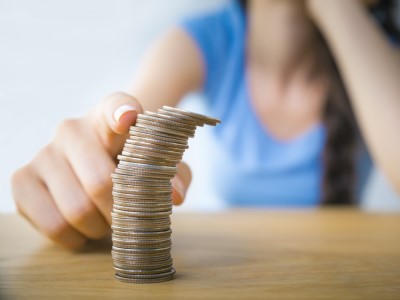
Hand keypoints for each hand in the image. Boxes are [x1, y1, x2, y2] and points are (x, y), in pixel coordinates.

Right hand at [11, 92, 191, 249]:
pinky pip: (53, 225)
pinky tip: (82, 228)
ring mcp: (44, 153)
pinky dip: (75, 238)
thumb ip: (175, 175)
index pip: (115, 105)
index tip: (129, 117)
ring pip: (77, 210)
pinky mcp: (22, 180)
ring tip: (106, 221)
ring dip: (100, 228)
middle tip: (127, 217)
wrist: (96, 170)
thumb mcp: (160, 167)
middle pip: (101, 182)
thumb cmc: (132, 166)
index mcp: (110, 117)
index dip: (121, 111)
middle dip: (120, 212)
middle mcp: (72, 128)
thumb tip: (174, 195)